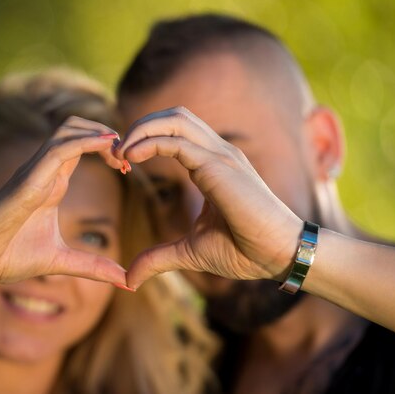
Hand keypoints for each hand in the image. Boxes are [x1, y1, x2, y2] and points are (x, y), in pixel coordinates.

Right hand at [0, 116, 126, 286]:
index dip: (107, 149)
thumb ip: (94, 268)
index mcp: (52, 182)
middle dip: (106, 133)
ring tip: (121, 151)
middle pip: (76, 128)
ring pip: (68, 130)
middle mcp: (43, 170)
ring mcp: (34, 171)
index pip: (81, 147)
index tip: (127, 168)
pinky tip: (108, 146)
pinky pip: (59, 149)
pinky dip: (85, 142)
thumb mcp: (62, 261)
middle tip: (127, 157)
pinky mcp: (28, 179)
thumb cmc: (9, 256)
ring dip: (98, 132)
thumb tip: (127, 282)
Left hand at [116, 107, 302, 288]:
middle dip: (140, 126)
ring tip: (120, 151)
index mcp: (213, 164)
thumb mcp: (190, 253)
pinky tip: (131, 158)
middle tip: (115, 151)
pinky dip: (150, 143)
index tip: (122, 161)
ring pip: (176, 119)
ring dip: (142, 129)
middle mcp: (218, 152)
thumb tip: (129, 277)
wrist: (279, 256)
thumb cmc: (244, 250)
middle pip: (175, 115)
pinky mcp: (219, 167)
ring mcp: (221, 155)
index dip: (145, 139)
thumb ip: (158, 258)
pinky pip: (178, 143)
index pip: (176, 132)